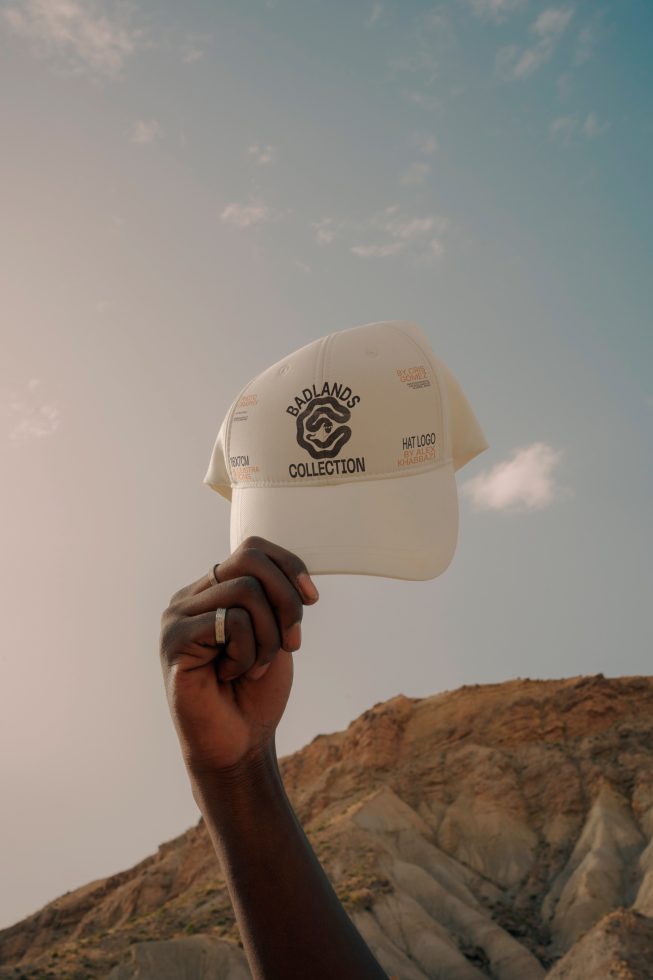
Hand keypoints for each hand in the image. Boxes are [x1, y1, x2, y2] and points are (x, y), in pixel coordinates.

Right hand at [160, 536, 318, 775]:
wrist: (239, 746)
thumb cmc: (256, 693)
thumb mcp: (276, 632)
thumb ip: (273, 596)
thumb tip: (288, 568)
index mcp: (212, 591)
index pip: (252, 549)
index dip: (289, 565)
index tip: (312, 598)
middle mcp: (190, 597)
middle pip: (250, 561)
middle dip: (286, 600)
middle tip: (292, 643)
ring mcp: (177, 616)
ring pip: (246, 591)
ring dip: (268, 636)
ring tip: (255, 667)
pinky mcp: (174, 639)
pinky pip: (231, 621)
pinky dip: (248, 652)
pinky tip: (231, 675)